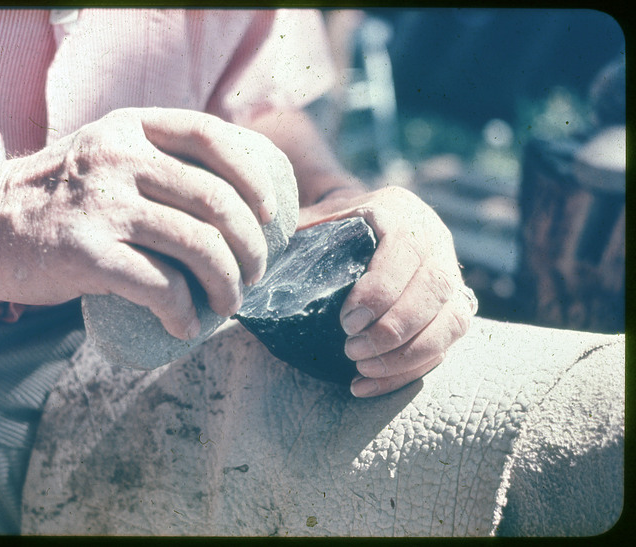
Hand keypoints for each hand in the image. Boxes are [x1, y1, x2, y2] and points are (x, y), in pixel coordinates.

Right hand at [0, 107, 285, 338]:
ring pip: (198, 245)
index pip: (211, 136)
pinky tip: (185, 326)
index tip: (271, 212)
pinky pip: (160, 286)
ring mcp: (102, 205)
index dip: (253, 174)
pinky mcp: (86, 252)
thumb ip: (155, 161)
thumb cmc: (57, 198)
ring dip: (227, 283)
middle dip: (251, 245)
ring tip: (229, 303)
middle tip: (255, 272)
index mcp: (129, 129)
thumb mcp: (104, 155)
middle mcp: (118, 158)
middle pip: (216, 200)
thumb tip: (231, 200)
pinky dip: (183, 313)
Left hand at [301, 186, 476, 396]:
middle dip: (394, 328)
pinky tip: (370, 384)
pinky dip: (410, 370)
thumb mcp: (316, 220)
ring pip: (451, 321)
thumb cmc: (332, 228)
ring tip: (362, 368)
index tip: (346, 321)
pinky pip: (446, 345)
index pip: (404, 251)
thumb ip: (296, 236)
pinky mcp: (455, 307)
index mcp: (399, 211)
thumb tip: (256, 269)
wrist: (368, 225)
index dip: (380, 290)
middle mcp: (434, 238)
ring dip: (408, 354)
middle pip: (435, 289)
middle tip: (352, 350)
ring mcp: (451, 274)